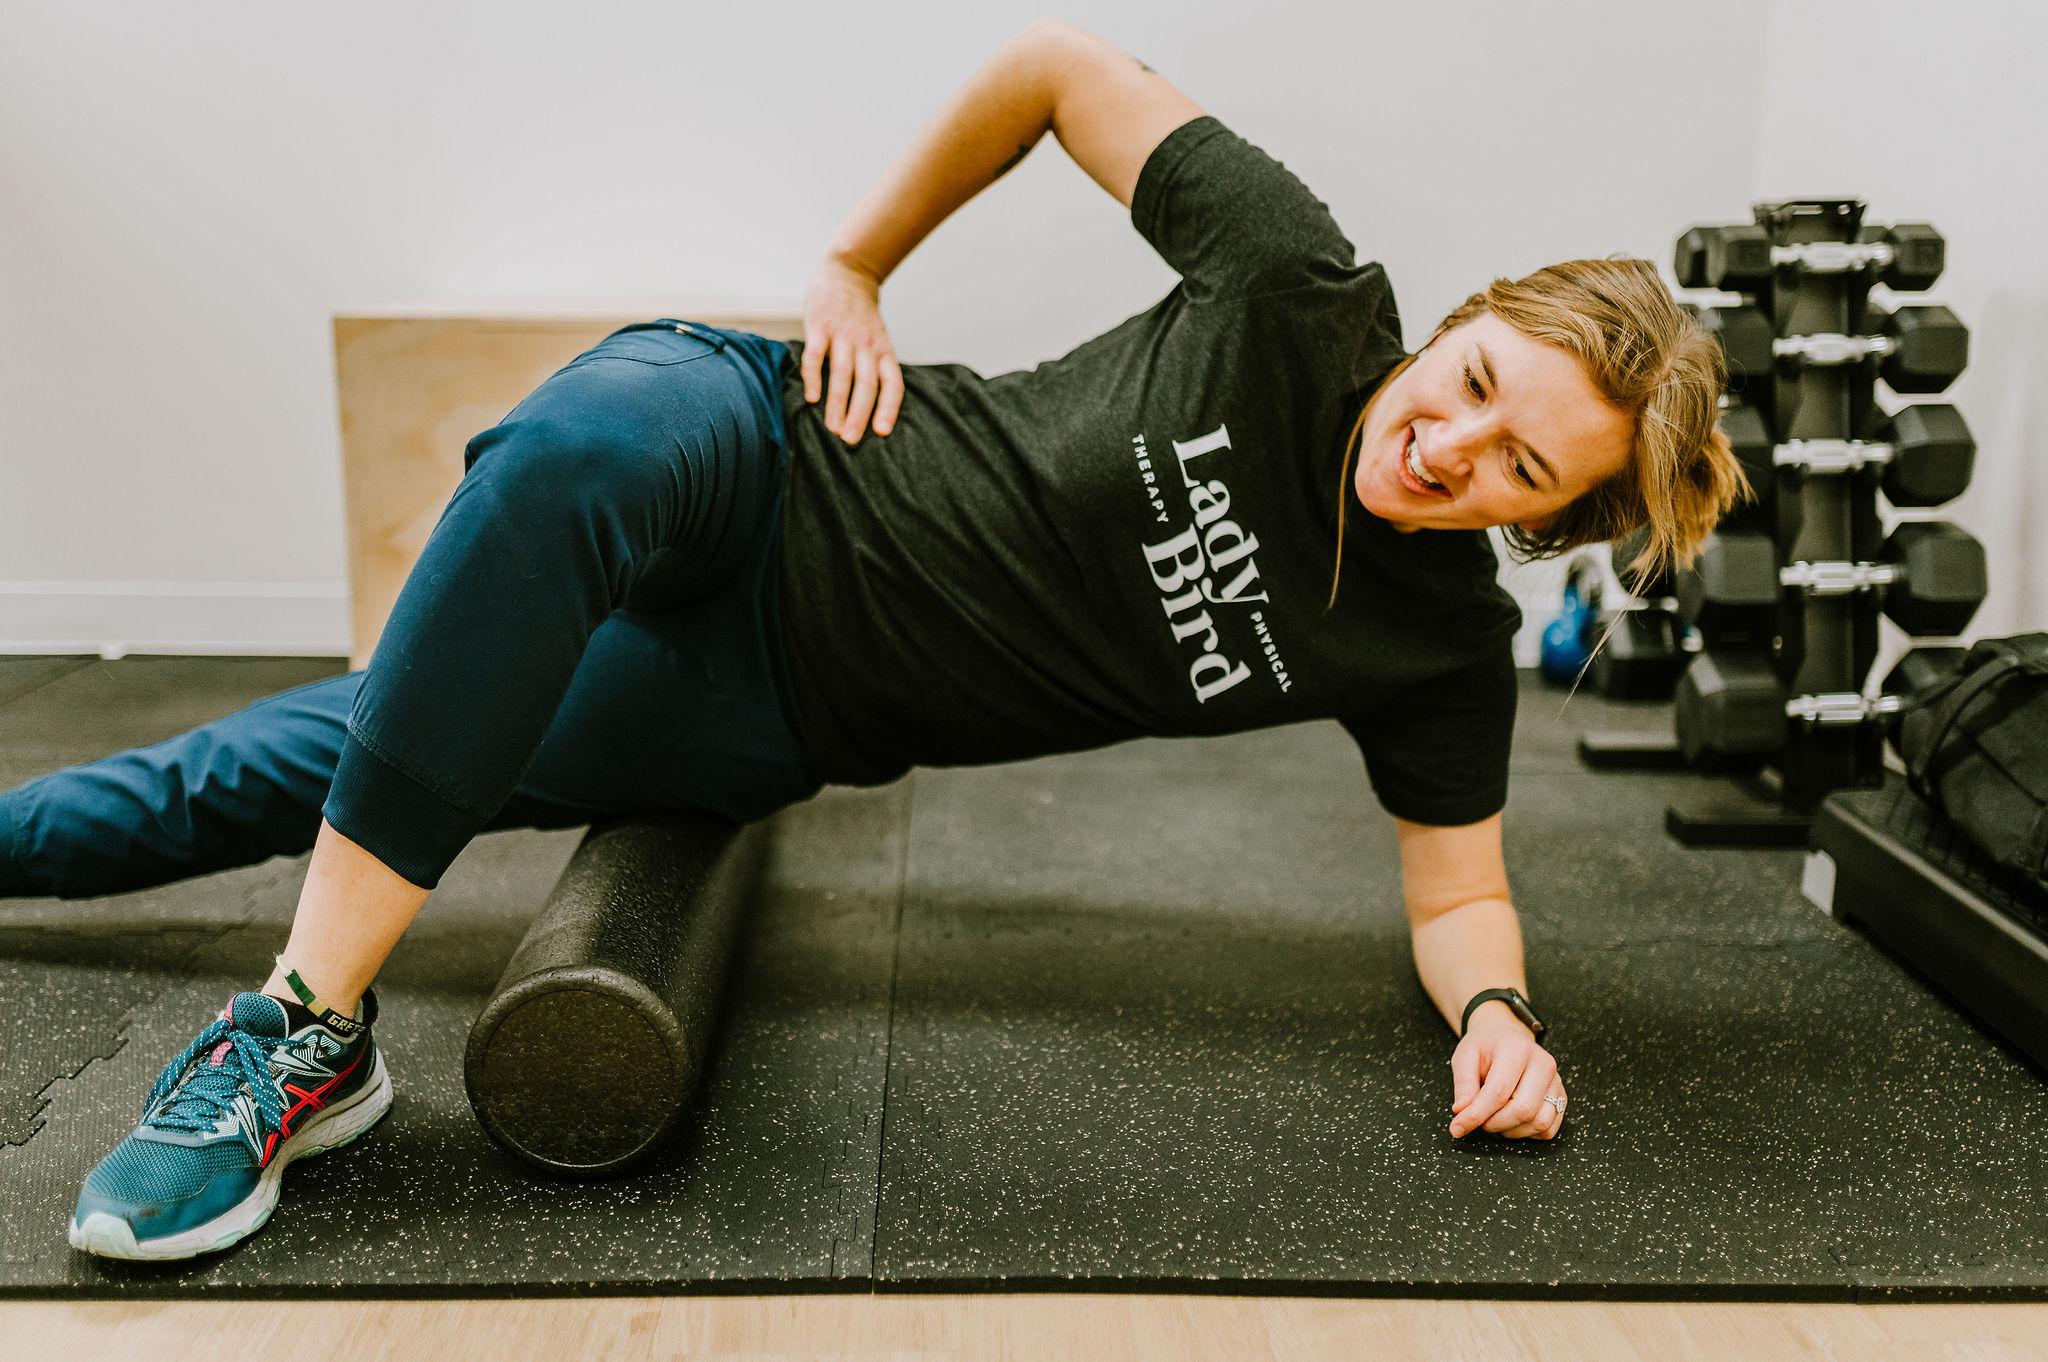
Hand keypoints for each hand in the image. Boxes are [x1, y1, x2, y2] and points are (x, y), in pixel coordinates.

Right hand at [801, 255, 903, 443]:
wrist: (846, 275)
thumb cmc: (861, 320)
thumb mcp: (878, 342)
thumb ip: (875, 369)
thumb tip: (870, 412)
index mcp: (883, 351)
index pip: (892, 383)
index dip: (889, 408)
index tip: (881, 432)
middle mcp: (866, 345)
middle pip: (867, 384)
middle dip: (860, 415)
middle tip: (851, 440)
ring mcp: (843, 335)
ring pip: (843, 374)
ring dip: (838, 403)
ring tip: (833, 428)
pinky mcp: (820, 326)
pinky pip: (816, 355)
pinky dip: (814, 377)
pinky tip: (812, 398)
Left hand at [1448, 1002, 1564, 1140]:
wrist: (1505, 1036)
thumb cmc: (1485, 1047)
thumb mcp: (1465, 1056)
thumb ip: (1463, 1084)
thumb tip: (1461, 1112)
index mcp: (1517, 1049)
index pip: (1499, 1092)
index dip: (1476, 1115)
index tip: (1457, 1127)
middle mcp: (1543, 1064)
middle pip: (1523, 1110)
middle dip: (1495, 1124)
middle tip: (1479, 1121)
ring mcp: (1556, 1081)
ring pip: (1539, 1122)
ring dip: (1512, 1131)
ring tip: (1494, 1119)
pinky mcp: (1561, 1096)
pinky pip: (1549, 1129)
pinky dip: (1528, 1133)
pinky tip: (1512, 1121)